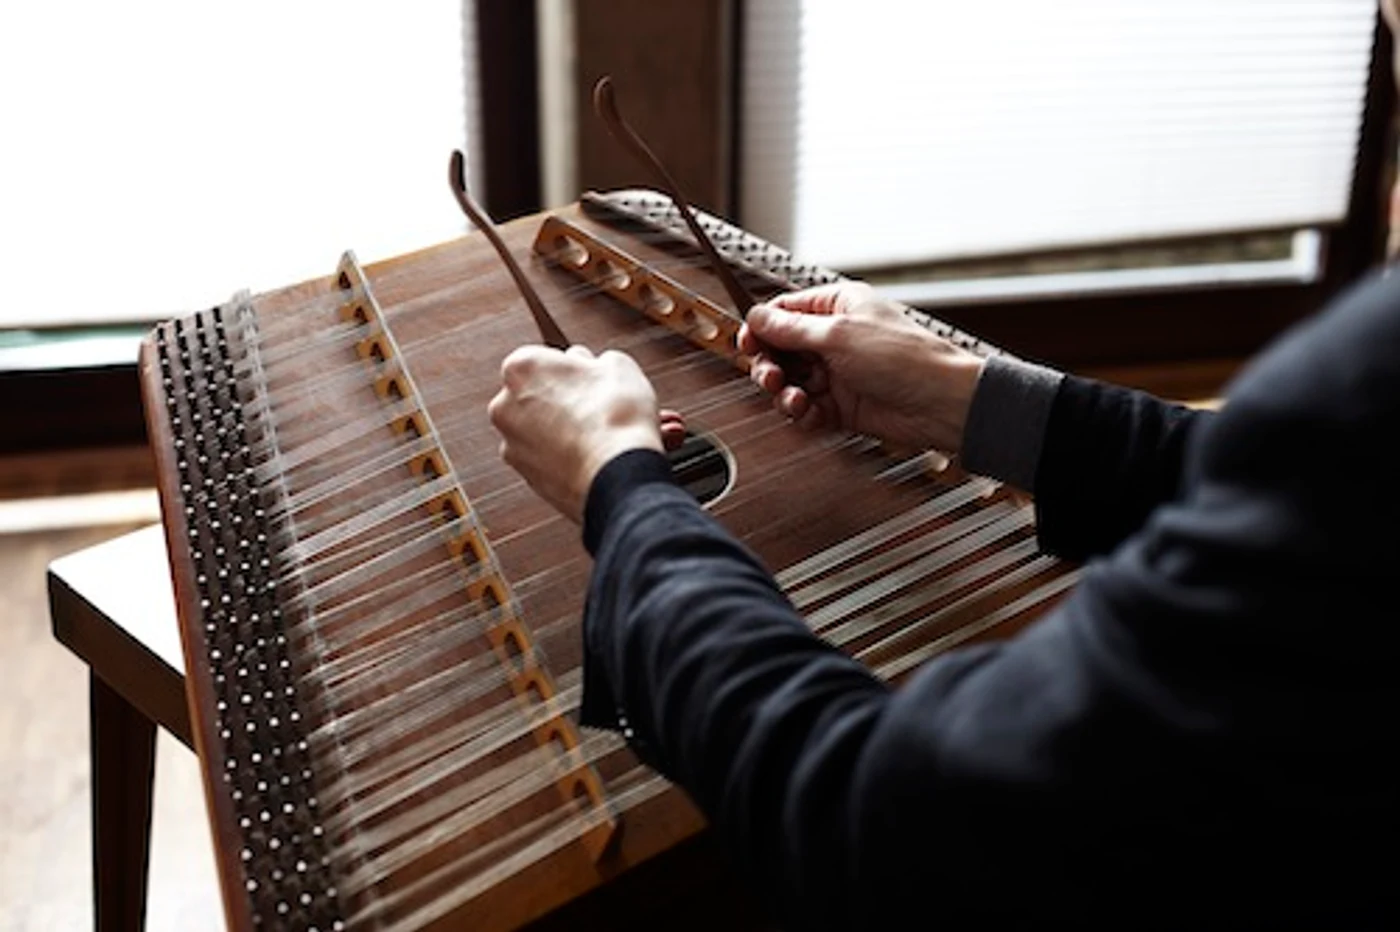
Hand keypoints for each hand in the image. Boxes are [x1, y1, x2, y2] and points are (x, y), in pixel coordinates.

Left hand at [489, 345, 680, 523]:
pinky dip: (558, 456)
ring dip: (557, 429)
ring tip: (592, 434)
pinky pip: (541, 458)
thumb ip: (591, 360)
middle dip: (558, 399)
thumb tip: (588, 366)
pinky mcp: (524, 475)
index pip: (542, 359)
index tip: (588, 378)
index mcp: (520, 367)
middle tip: (592, 406)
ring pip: (535, 429)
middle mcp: (505, 404)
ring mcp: (511, 443)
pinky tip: (586, 455)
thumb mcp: (616, 364)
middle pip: (532, 394)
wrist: (616, 472)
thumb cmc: (615, 415)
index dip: (570, 368)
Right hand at [738, 282, 984, 454]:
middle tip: (771, 377)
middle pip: (781, 349)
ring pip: (791, 381)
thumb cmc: (905, 359)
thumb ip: (792, 329)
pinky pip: (808, 408)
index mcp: (838, 307)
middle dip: (770, 364)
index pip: (784, 312)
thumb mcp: (839, 335)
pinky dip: (802, 413)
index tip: (747, 343)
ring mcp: (838, 372)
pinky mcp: (842, 405)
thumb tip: (757, 318)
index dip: (761, 328)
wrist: (941, 403)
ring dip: (785, 392)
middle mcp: (836, 338)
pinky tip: (809, 413)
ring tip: (794, 399)